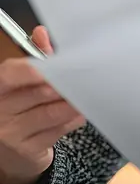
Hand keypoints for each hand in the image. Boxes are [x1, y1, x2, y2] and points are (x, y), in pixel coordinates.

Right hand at [0, 26, 84, 183]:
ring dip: (72, 102)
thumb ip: (36, 55)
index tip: (55, 65)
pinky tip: (80, 111)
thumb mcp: (23, 79)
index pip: (11, 75)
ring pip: (49, 113)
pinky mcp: (28, 151)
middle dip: (64, 84)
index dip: (32, 70)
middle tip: (83, 75)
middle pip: (37, 93)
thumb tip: (41, 33)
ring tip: (86, 92)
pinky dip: (72, 119)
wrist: (11, 149)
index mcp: (0, 87)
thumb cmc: (21, 105)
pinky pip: (56, 131)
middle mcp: (1, 110)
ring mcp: (12, 133)